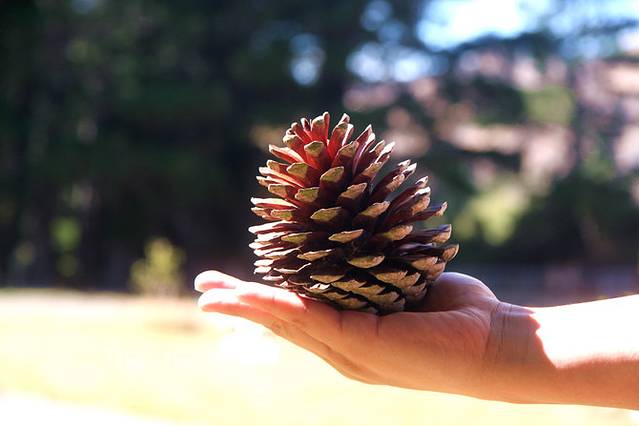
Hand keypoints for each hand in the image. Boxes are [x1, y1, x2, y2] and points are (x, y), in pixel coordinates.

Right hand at [195, 270, 501, 398]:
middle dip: (240, 306)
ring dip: (244, 306)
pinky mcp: (359, 346)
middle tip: (205, 292)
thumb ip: (380, 273)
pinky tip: (248, 293)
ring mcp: (348, 351)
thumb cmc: (459, 314)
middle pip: (280, 322)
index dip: (263, 300)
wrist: (495, 344)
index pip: (297, 316)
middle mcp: (342, 349)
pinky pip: (307, 319)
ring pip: (284, 322)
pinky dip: (273, 305)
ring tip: (210, 296)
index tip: (237, 284)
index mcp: (351, 335)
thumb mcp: (406, 285)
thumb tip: (368, 242)